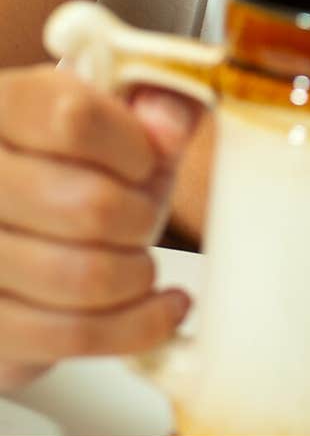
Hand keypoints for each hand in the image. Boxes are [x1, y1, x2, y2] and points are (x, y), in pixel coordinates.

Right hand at [0, 64, 201, 391]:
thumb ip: (162, 102)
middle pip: (90, 206)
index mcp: (4, 107)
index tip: (146, 160)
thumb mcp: (126, 119)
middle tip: (143, 217)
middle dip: (142, 218)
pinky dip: (138, 324)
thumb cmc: (82, 166)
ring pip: (86, 277)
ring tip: (144, 262)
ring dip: (139, 273)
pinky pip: (76, 334)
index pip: (72, 119)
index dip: (133, 146)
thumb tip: (167, 130)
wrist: (32, 233)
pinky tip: (159, 306)